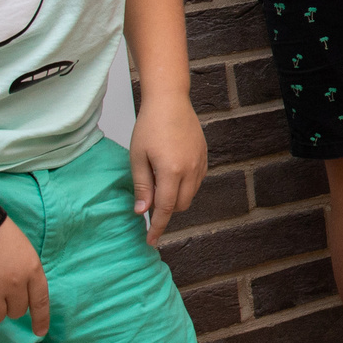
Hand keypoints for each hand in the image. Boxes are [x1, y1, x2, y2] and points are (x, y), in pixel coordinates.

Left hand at [129, 95, 207, 246]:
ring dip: (176, 198)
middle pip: (180, 205)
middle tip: (149, 201)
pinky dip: (186, 185)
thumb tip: (142, 211)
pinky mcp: (205, 157)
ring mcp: (200, 163)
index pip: (165, 208)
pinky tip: (173, 174)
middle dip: (166, 210)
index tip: (151, 241)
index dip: (158, 227)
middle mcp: (190, 170)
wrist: (170, 101)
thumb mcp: (138, 157)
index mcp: (171, 172)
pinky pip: (197, 181)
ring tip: (159, 183)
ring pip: (191, 194)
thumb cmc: (150, 126)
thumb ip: (142, 186)